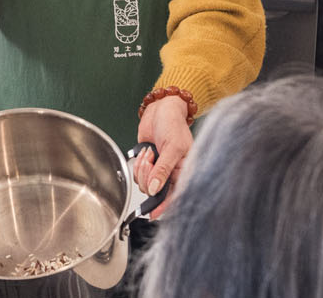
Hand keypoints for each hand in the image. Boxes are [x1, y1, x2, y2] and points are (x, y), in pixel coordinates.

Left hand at [130, 96, 192, 216]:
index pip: (176, 195)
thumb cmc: (174, 124)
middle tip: (151, 159)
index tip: (153, 214)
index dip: (164, 206)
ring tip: (149, 153)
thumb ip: (164, 169)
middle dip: (149, 176)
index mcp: (184, 171)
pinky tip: (144, 152)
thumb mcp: (172, 147)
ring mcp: (159, 169)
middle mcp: (172, 173)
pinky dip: (138, 164)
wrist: (161, 109)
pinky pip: (138, 174)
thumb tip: (156, 189)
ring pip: (145, 183)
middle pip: (156, 191)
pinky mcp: (148, 164)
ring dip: (143, 168)